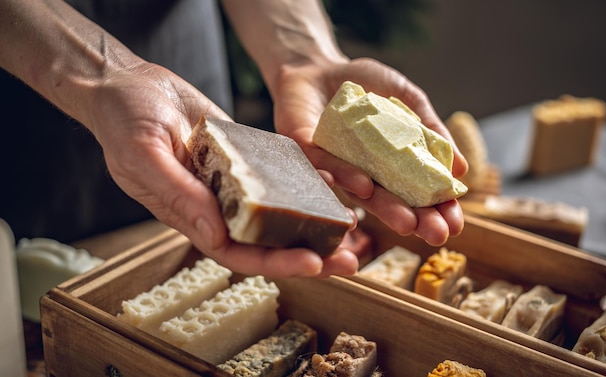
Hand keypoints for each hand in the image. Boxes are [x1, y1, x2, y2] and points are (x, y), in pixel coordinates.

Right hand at [85, 62, 358, 276]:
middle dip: (309, 252)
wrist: (130, 86)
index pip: (237, 253)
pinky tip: (333, 182)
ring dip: (315, 220)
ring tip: (356, 226)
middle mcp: (217, 205)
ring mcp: (234, 181)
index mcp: (191, 216)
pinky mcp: (245, 155)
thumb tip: (217, 237)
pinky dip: (305, 180)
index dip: (275, 263)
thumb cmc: (124, 123)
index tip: (313, 263)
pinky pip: (280, 173)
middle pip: (268, 241)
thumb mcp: (144, 157)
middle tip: (352, 259)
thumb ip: (179, 197)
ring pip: (280, 210)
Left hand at [271, 57, 468, 245]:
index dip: (437, 209)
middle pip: (391, 202)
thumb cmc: (365, 84)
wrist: (318, 65)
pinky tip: (364, 186)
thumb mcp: (407, 100)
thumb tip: (461, 169)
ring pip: (360, 193)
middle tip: (437, 236)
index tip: (456, 225)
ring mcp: (336, 166)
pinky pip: (323, 167)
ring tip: (407, 223)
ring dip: (384, 209)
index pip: (418, 192)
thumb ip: (431, 130)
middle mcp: (364, 172)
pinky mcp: (306, 152)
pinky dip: (343, 176)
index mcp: (390, 164)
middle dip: (417, 220)